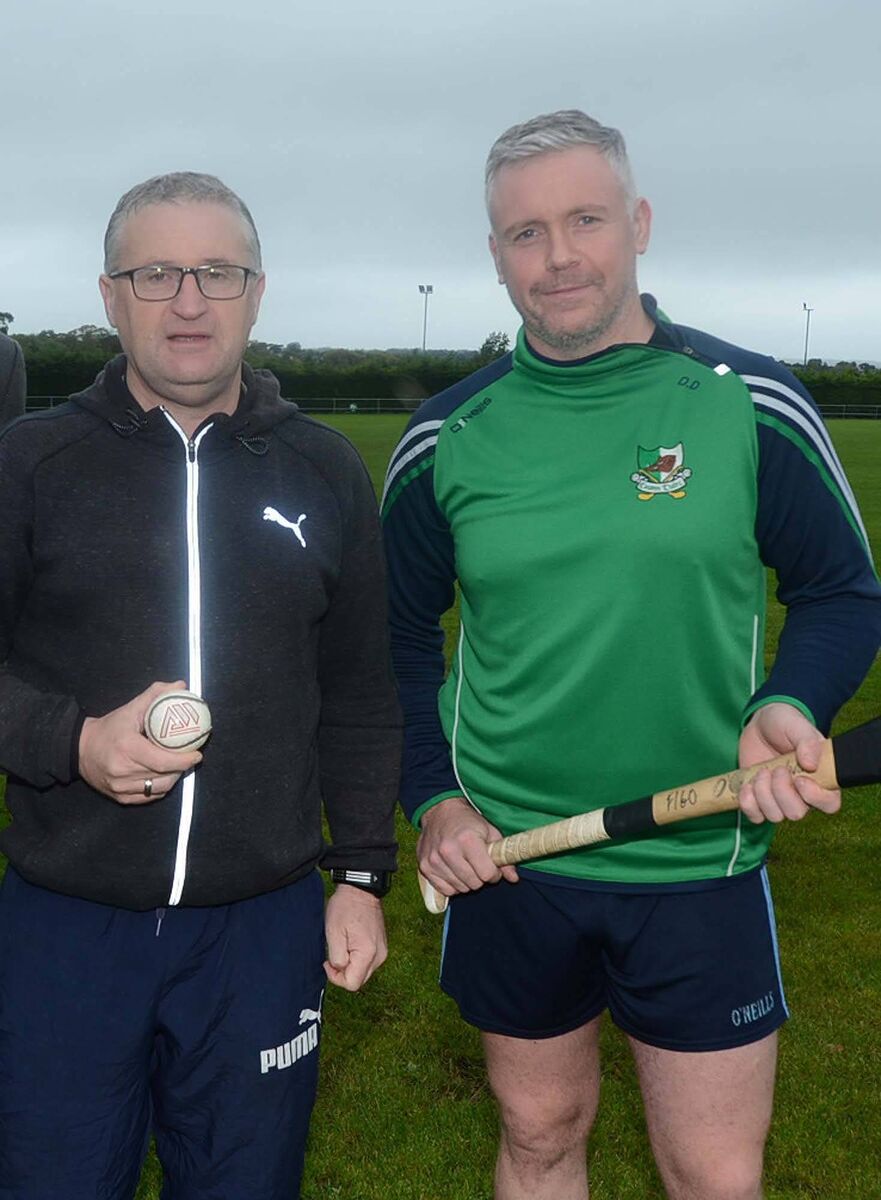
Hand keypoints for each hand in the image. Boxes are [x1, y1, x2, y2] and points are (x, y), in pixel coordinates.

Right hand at [78, 680, 202, 803]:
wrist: (79, 749)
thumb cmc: (108, 729)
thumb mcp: (130, 709)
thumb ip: (155, 695)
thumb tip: (180, 686)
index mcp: (127, 748)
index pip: (162, 760)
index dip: (183, 760)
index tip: (197, 754)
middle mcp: (122, 771)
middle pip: (163, 775)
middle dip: (181, 767)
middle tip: (189, 757)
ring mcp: (121, 787)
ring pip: (158, 787)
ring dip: (173, 777)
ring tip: (177, 765)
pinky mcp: (120, 798)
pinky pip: (149, 796)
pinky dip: (160, 786)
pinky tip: (163, 775)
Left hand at [324, 885, 387, 991]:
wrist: (360, 890)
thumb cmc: (346, 908)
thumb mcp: (333, 933)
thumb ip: (337, 958)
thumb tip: (341, 969)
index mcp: (368, 954)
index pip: (352, 984)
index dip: (336, 978)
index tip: (328, 961)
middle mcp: (380, 955)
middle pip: (359, 980)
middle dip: (344, 972)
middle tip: (333, 953)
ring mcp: (382, 950)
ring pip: (363, 971)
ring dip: (350, 964)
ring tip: (343, 944)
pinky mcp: (381, 946)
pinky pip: (368, 961)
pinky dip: (357, 957)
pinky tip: (350, 942)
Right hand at [417, 795, 518, 901]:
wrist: (440, 811)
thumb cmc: (468, 821)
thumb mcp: (490, 832)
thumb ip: (503, 856)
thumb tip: (513, 879)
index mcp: (467, 840)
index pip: (487, 874)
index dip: (494, 873)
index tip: (492, 867)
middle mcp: (448, 850)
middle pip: (474, 884)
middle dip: (480, 877)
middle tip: (478, 865)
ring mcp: (434, 860)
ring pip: (460, 888)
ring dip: (466, 881)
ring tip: (466, 865)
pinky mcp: (424, 866)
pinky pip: (445, 889)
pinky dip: (452, 884)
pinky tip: (454, 870)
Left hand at [738, 702, 840, 824]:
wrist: (760, 725)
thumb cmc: (785, 724)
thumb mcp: (798, 726)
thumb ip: (808, 742)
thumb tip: (811, 764)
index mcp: (821, 779)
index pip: (830, 804)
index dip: (815, 798)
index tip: (799, 779)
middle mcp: (802, 794)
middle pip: (796, 813)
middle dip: (781, 792)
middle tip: (777, 768)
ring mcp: (779, 799)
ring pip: (775, 816)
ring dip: (763, 794)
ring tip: (761, 772)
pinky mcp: (759, 800)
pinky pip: (755, 816)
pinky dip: (748, 803)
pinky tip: (747, 785)